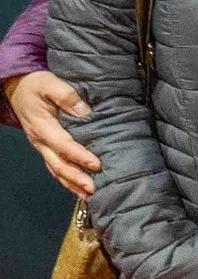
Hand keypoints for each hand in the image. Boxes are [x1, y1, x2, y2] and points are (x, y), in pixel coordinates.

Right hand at [6, 71, 98, 195]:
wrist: (19, 87)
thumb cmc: (36, 85)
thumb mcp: (50, 83)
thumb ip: (66, 96)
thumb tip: (84, 110)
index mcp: (42, 126)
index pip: (63, 144)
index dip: (79, 155)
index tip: (96, 164)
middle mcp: (40, 140)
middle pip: (58, 164)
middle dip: (76, 177)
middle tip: (93, 188)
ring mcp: (41, 145)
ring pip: (56, 169)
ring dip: (71, 183)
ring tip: (88, 195)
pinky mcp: (45, 146)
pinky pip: (54, 166)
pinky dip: (66, 178)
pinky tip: (78, 187)